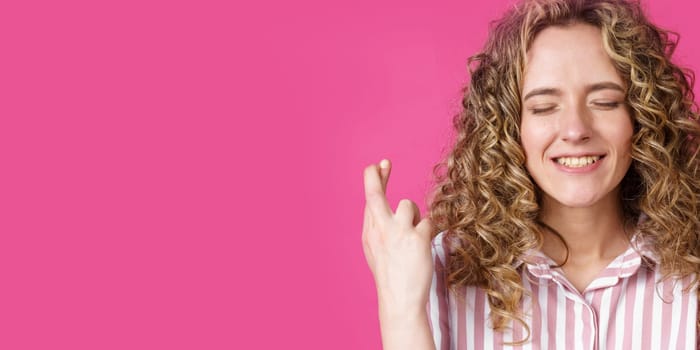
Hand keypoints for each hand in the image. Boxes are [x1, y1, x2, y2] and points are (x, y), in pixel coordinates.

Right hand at [362, 159, 434, 313]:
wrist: (399, 299)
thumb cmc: (390, 274)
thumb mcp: (375, 249)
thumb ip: (378, 225)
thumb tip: (381, 202)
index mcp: (370, 232)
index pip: (369, 200)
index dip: (374, 180)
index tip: (378, 166)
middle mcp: (380, 229)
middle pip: (376, 194)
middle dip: (377, 177)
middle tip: (383, 162)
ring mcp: (398, 232)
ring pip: (410, 205)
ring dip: (416, 216)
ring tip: (413, 236)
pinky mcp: (417, 238)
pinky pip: (428, 221)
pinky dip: (428, 231)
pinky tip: (423, 247)